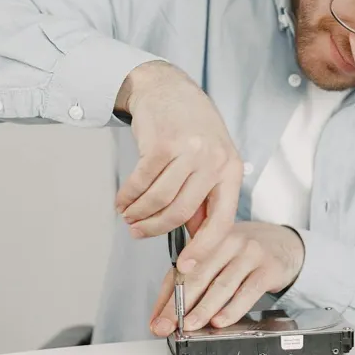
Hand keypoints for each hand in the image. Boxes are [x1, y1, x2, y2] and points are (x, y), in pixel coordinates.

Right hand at [114, 61, 242, 269]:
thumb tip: (195, 240)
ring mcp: (189, 150)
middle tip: (138, 233)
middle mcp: (215, 160)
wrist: (168, 88)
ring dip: (137, 214)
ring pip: (159, 200)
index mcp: (231, 171)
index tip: (186, 267)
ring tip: (128, 216)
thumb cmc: (190, 128)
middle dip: (155, 230)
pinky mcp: (162, 143)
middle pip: (181, 213)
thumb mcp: (210, 161)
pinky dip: (128, 196)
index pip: (222, 221)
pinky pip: (141, 182)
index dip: (203, 249)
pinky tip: (122, 200)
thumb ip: (204, 198)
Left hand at [149, 222, 304, 335]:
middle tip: (169, 326)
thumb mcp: (215, 260)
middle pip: (199, 276)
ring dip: (204, 309)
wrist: (283, 242)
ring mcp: (249, 254)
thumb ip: (187, 283)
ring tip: (191, 325)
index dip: (166, 299)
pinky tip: (221, 321)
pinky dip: (233, 308)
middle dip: (180, 305)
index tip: (158, 322)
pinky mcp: (268, 268)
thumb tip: (161, 316)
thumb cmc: (243, 254)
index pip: (180, 272)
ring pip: (222, 285)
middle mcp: (227, 242)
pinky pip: (248, 291)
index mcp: (207, 240)